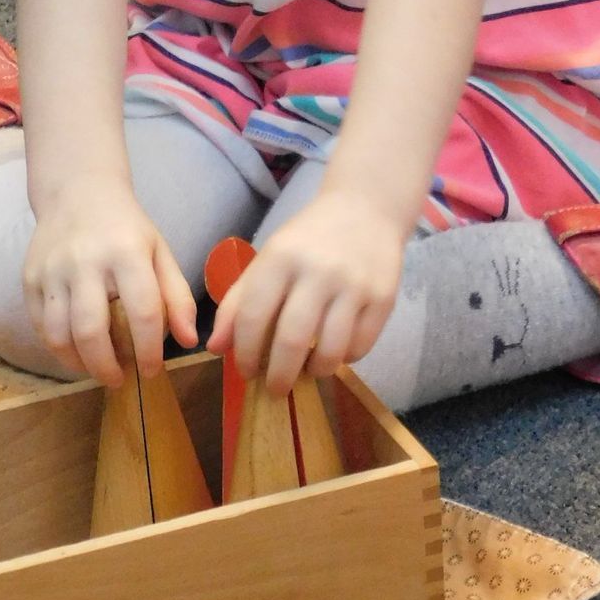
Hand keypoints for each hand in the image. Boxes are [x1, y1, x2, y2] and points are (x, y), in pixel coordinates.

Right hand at [23, 175, 198, 384]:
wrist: (76, 192)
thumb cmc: (125, 228)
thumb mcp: (160, 252)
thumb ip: (177, 297)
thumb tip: (188, 342)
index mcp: (126, 253)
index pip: (143, 312)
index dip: (149, 351)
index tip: (152, 370)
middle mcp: (85, 261)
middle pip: (91, 331)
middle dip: (106, 367)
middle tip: (118, 379)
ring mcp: (52, 270)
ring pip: (59, 334)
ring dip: (79, 363)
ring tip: (96, 369)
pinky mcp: (29, 277)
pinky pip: (40, 326)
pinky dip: (57, 347)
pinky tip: (75, 351)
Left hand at [205, 191, 404, 395]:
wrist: (365, 210)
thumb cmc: (307, 240)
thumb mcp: (267, 260)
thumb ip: (239, 302)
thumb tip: (215, 348)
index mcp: (280, 258)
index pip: (253, 316)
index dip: (245, 353)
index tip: (246, 371)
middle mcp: (317, 272)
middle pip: (291, 340)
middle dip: (278, 376)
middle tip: (274, 389)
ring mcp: (353, 285)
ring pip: (330, 351)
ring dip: (314, 371)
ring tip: (306, 371)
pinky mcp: (383, 298)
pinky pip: (360, 347)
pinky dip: (344, 359)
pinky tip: (334, 353)